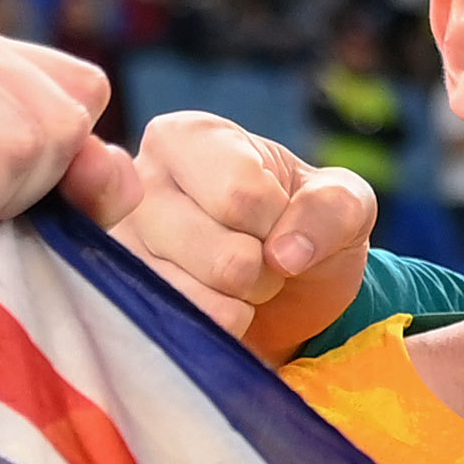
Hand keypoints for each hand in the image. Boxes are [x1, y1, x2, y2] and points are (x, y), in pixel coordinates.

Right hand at [117, 112, 377, 362]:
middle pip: (223, 255)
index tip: (277, 216)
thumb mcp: (345, 201)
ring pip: (197, 296)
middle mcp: (137, 183)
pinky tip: (214, 301)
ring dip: (241, 300)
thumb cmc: (305, 225)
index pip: (241, 195)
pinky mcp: (119, 296)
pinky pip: (182, 326)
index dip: (280, 223)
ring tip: (237, 276)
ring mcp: (119, 243)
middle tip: (258, 254)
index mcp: (187, 137)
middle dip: (263, 269)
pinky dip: (221, 324)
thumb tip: (286, 254)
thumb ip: (333, 208)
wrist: (287, 287)